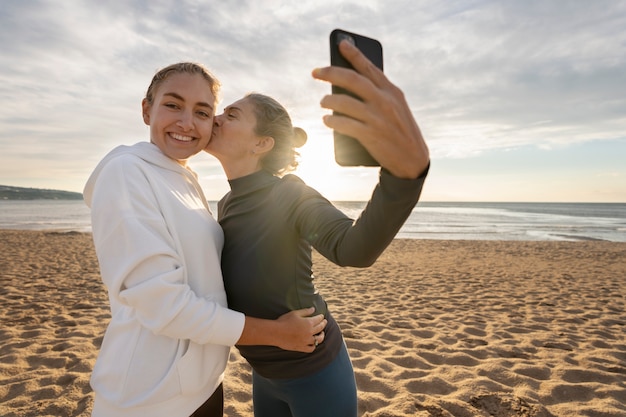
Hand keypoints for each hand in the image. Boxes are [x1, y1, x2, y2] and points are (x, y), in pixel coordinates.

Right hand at [275, 307, 326, 352]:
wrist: (275, 333)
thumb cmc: (284, 321)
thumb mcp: (295, 313)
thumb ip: (305, 311)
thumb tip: (313, 309)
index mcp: (308, 323)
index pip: (318, 319)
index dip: (321, 317)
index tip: (322, 316)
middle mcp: (309, 333)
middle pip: (320, 328)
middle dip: (323, 324)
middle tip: (324, 322)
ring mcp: (306, 341)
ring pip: (318, 340)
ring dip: (321, 336)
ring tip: (321, 333)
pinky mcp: (301, 347)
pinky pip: (311, 348)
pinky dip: (314, 346)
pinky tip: (314, 343)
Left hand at [312, 40, 429, 178]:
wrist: (413, 160)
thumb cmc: (400, 131)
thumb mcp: (396, 107)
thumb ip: (379, 94)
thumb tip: (349, 84)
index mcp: (392, 91)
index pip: (370, 67)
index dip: (354, 54)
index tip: (341, 43)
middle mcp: (385, 101)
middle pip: (352, 80)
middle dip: (330, 72)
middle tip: (315, 72)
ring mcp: (377, 118)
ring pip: (344, 102)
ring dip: (328, 100)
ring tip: (322, 101)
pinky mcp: (370, 135)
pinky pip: (344, 124)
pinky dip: (332, 120)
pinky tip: (327, 120)